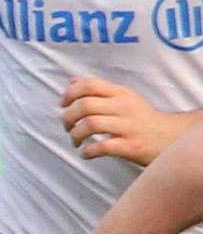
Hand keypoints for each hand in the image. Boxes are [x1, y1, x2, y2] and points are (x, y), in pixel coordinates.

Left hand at [60, 78, 181, 166]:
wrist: (170, 137)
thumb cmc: (141, 118)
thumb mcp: (123, 98)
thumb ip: (98, 90)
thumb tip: (72, 81)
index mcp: (121, 93)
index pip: (90, 84)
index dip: (70, 94)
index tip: (63, 105)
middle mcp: (124, 107)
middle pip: (85, 105)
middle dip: (68, 117)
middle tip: (67, 126)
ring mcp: (128, 127)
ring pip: (91, 124)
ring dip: (76, 134)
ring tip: (75, 140)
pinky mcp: (131, 146)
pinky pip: (102, 147)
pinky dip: (88, 151)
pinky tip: (86, 153)